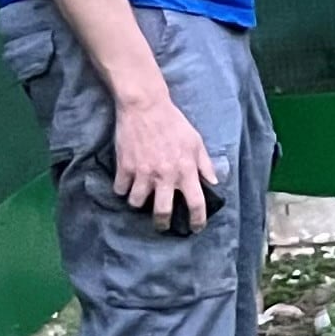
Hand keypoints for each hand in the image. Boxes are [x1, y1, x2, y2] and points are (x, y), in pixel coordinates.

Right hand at [108, 83, 218, 231]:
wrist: (146, 107)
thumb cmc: (174, 123)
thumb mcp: (196, 142)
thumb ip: (205, 164)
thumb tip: (213, 182)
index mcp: (186, 170)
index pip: (195, 203)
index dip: (198, 220)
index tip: (196, 227)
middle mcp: (165, 175)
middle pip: (162, 211)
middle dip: (162, 223)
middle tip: (161, 224)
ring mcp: (143, 172)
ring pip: (137, 202)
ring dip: (139, 203)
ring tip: (141, 199)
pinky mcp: (124, 167)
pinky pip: (120, 189)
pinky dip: (122, 189)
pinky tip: (126, 185)